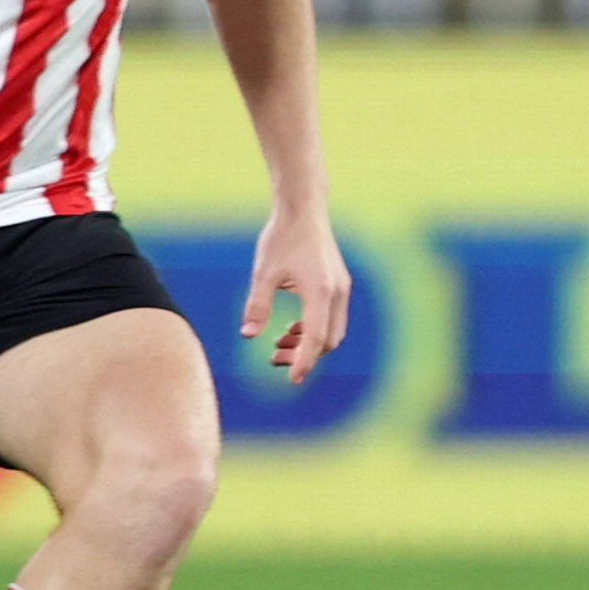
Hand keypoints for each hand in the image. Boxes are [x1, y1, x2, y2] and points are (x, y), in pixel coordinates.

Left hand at [242, 205, 350, 383]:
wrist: (303, 209)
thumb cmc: (281, 238)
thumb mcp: (263, 273)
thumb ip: (257, 305)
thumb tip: (248, 335)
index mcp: (320, 291)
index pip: (316, 338)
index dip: (304, 362)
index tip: (292, 380)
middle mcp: (336, 292)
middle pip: (328, 340)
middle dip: (304, 355)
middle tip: (273, 358)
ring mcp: (340, 288)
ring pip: (332, 331)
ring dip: (308, 343)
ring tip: (278, 344)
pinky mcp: (337, 284)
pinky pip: (331, 317)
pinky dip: (314, 329)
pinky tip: (291, 327)